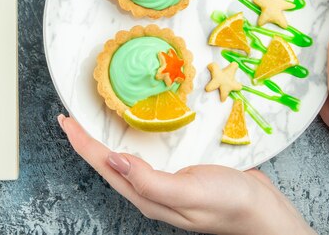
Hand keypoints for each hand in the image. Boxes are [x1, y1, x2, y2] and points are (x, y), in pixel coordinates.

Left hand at [57, 115, 313, 234]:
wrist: (263, 212)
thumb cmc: (229, 205)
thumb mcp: (188, 193)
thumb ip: (150, 181)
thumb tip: (113, 160)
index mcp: (146, 195)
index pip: (104, 165)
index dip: (82, 143)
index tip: (65, 120)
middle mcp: (150, 189)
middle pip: (108, 161)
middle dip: (87, 140)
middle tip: (71, 117)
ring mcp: (164, 181)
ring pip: (125, 157)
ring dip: (105, 139)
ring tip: (92, 121)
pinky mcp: (178, 171)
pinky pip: (146, 152)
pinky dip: (132, 137)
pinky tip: (135, 128)